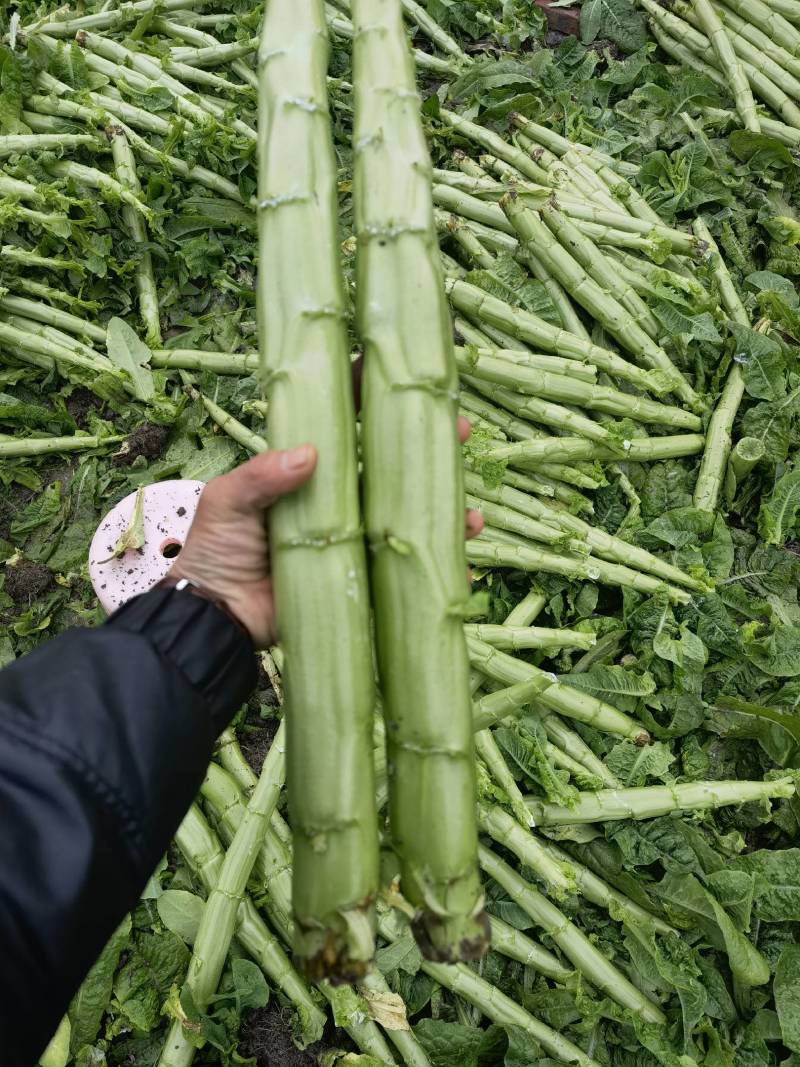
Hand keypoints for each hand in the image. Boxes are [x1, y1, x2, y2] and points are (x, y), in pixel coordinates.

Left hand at [168, 417, 483, 647]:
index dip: (368, 393)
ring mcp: (354, 536)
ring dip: (445, 510)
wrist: (215, 616)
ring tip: (472, 516)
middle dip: (430, 445)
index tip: (398, 370)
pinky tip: (462, 569)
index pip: (342, 421)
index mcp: (306, 470)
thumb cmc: (215, 550)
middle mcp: (338, 498)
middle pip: (391, 464)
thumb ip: (263, 475)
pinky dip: (436, 569)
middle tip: (460, 430)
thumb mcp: (229, 500)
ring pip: (409, 514)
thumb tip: (310, 452)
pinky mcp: (361, 574)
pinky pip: (404, 569)